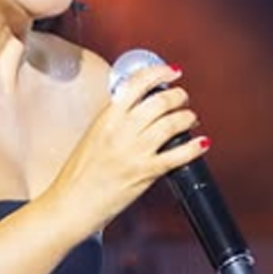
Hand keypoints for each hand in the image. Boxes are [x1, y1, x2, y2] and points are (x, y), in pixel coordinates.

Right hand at [49, 62, 206, 234]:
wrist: (71, 203)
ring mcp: (135, 151)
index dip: (160, 72)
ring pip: (172, 123)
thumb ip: (114, 121)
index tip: (172, 71)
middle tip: (182, 97)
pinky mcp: (145, 172)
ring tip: (190, 118)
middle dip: (178, 96)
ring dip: (187, 117)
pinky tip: (202, 142)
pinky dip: (194, 146)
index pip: (136, 84)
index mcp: (106, 118)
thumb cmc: (78, 175)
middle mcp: (122, 130)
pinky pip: (178, 155)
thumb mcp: (93, 136)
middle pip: (160, 101)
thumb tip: (137, 109)